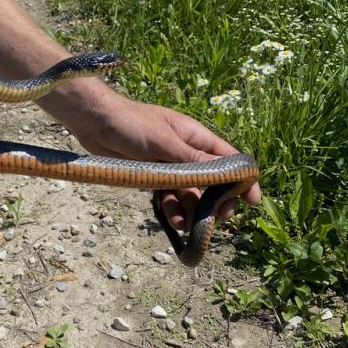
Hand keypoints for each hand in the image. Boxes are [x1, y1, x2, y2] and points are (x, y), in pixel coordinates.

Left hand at [63, 91, 261, 229]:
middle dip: (217, 201)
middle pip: (211, 181)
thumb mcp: (164, 142)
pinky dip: (173, 210)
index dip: (243, 179)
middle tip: (219, 218)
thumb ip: (193, 160)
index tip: (252, 201)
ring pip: (190, 193)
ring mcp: (170, 166)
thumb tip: (224, 173)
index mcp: (195, 137)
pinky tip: (174, 222)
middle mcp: (186, 153)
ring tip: (190, 224)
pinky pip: (169, 197)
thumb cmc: (131, 123)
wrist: (95, 123)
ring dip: (193, 210)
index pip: (228, 159)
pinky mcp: (153, 177)